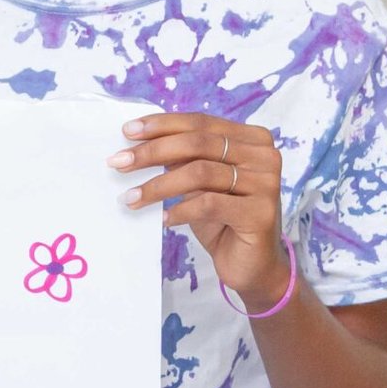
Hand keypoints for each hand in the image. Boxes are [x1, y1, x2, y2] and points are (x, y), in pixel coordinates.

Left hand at [111, 112, 290, 313]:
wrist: (252, 265)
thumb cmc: (223, 219)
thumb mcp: (200, 182)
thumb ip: (182, 158)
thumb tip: (138, 141)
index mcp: (252, 138)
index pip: (200, 122)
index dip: (162, 125)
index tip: (127, 132)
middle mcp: (265, 156)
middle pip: (198, 143)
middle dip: (152, 152)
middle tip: (119, 163)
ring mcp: (266, 184)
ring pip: (200, 173)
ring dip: (158, 186)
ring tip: (131, 198)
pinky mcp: (260, 213)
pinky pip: (209, 204)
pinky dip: (180, 211)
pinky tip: (164, 219)